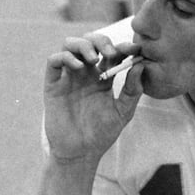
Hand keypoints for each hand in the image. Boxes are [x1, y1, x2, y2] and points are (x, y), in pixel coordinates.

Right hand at [43, 33, 143, 164]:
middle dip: (101, 40)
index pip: (112, 52)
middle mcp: (85, 73)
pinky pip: (54, 61)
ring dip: (83, 45)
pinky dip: (65, 57)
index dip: (122, 46)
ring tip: (93, 58)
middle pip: (90, 42)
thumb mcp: (123, 112)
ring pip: (69, 45)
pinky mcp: (53, 85)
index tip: (134, 49)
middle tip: (111, 52)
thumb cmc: (102, 134)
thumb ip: (133, 90)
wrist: (80, 153)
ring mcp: (68, 77)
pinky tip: (79, 67)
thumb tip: (141, 65)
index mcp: (103, 77)